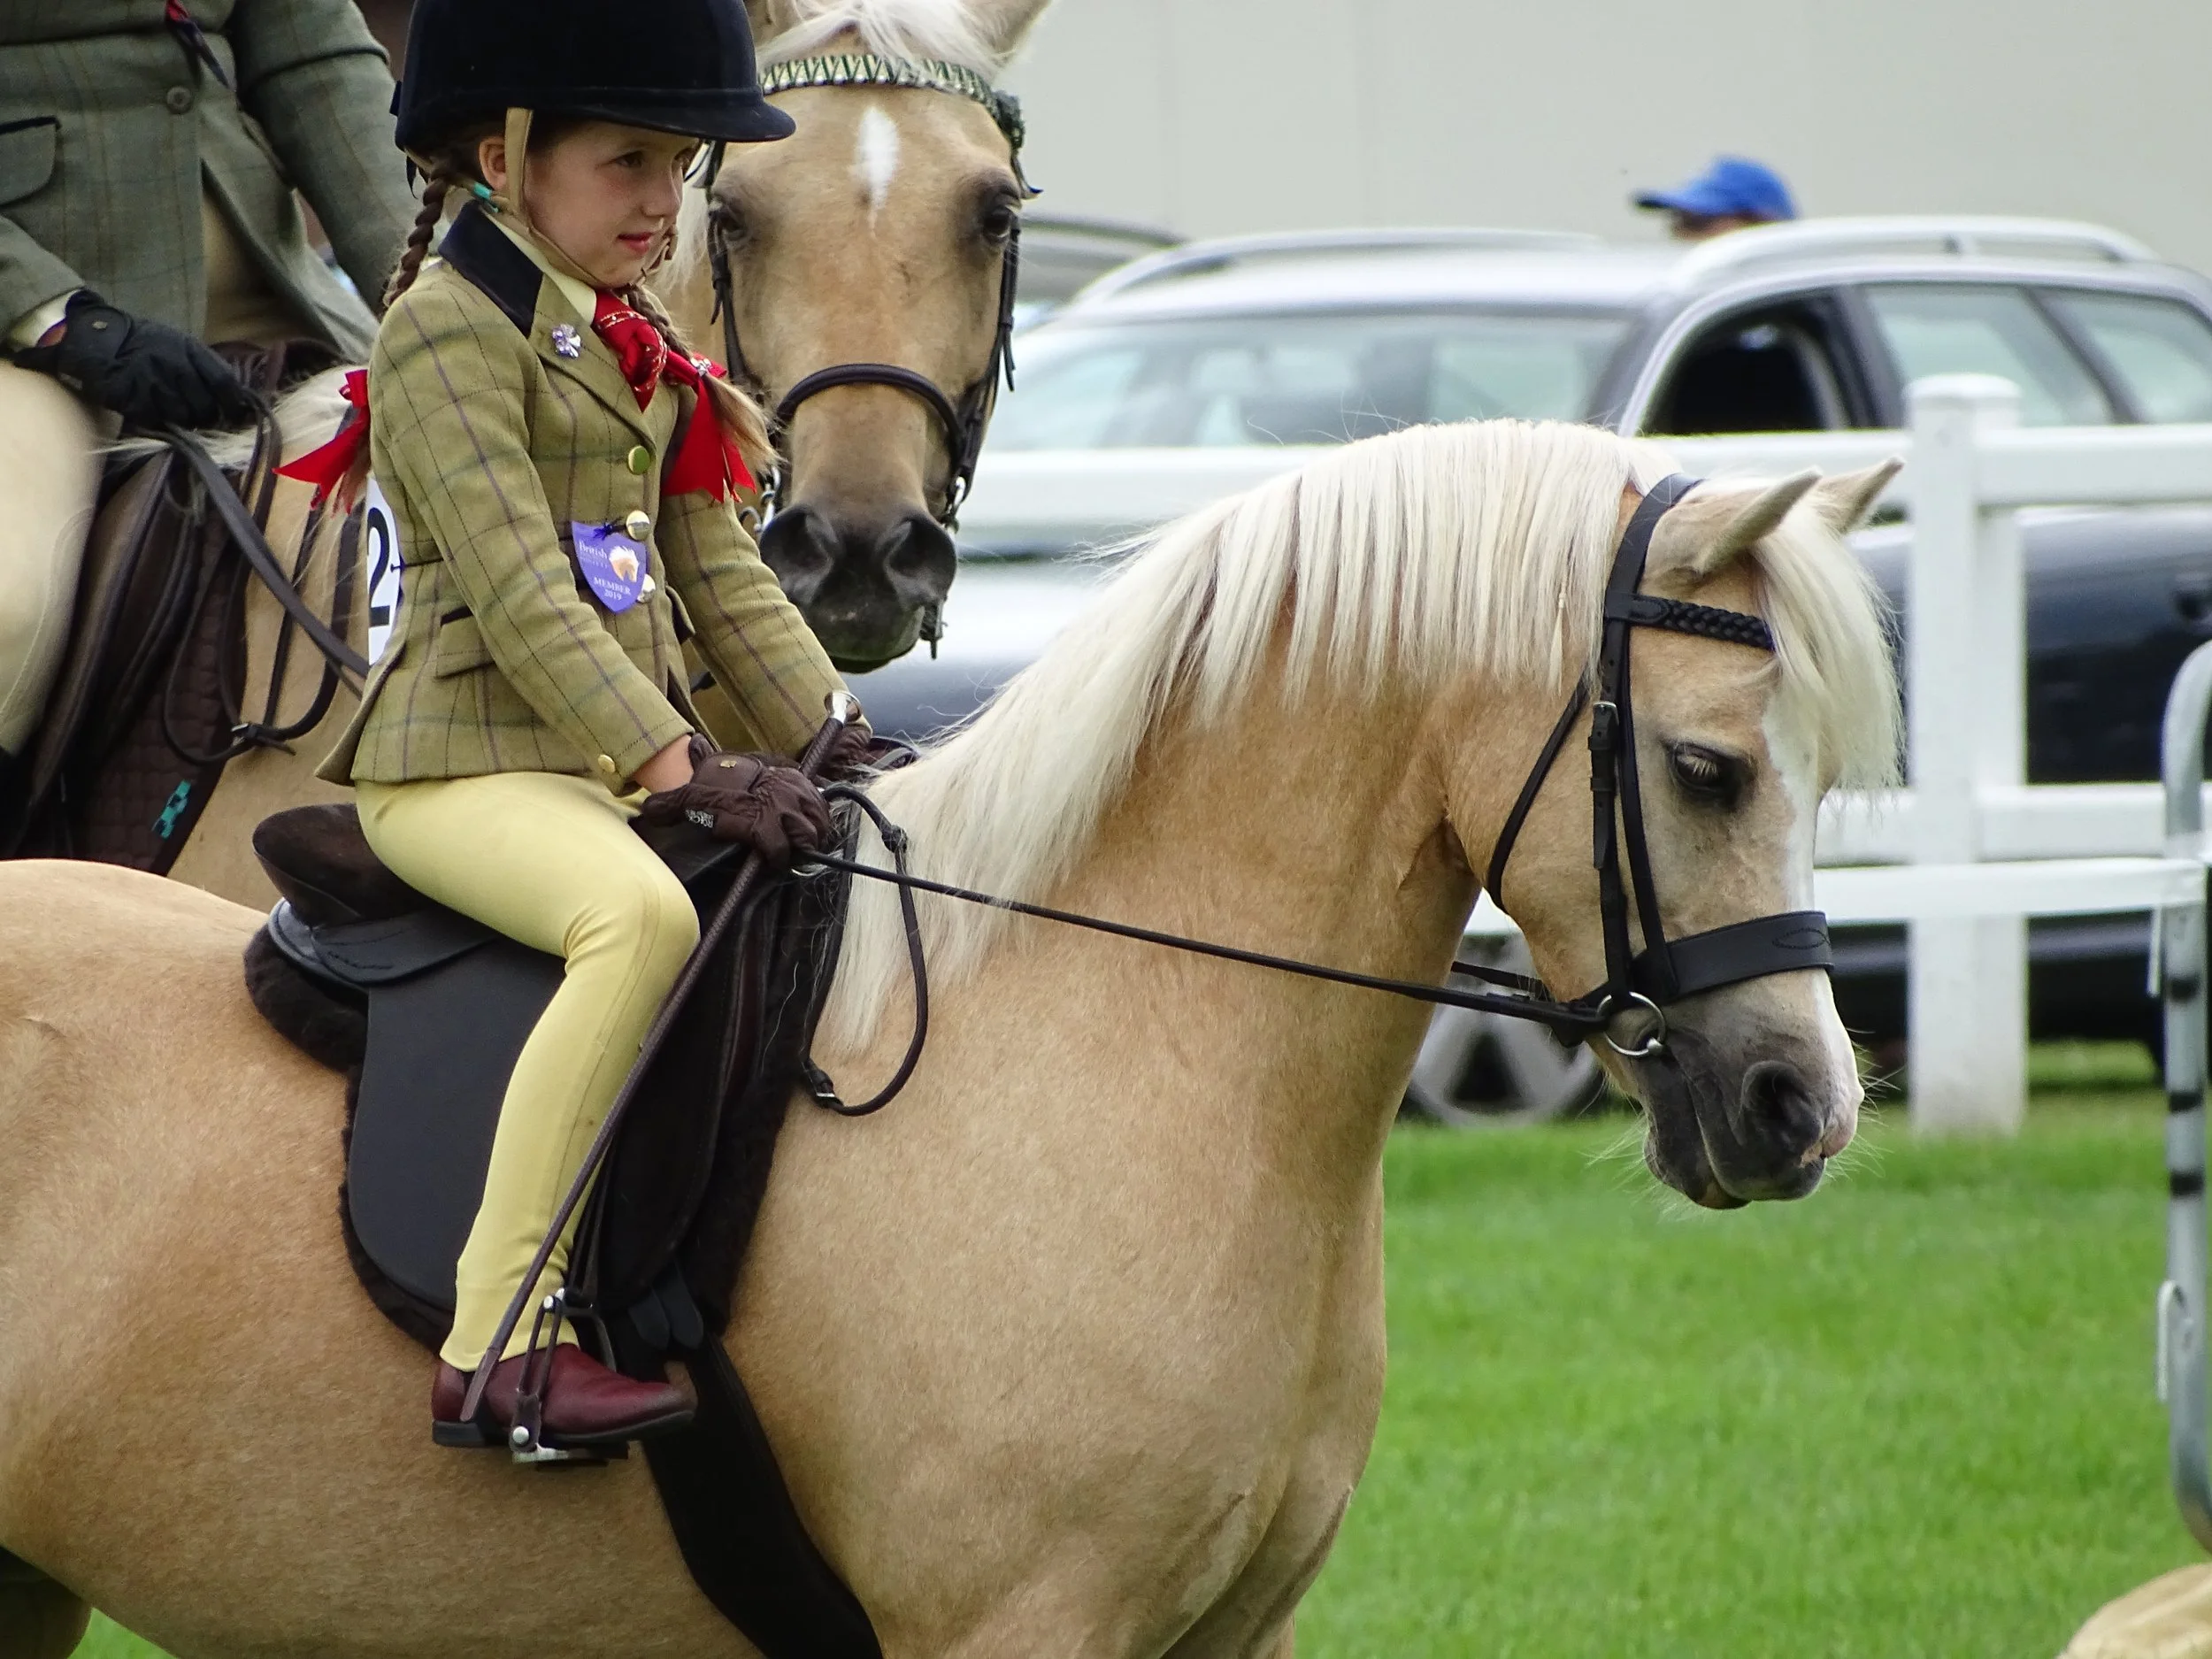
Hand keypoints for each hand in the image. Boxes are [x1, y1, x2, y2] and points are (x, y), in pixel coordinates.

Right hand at [14, 290, 260, 429]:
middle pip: (206, 407)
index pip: (223, 382)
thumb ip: (207, 366)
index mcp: (188, 350)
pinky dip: (162, 424)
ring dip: (187, 423)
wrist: (98, 340)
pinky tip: (158, 414)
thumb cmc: (146, 344)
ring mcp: (152, 384)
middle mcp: (173, 366)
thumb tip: (238, 396)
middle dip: (209, 418)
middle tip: (205, 419)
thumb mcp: (180, 343)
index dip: (235, 403)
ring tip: (180, 416)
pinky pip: (158, 422)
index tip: (239, 416)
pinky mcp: (132, 400)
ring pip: (185, 419)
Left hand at [635, 745, 833, 864]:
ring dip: (811, 837)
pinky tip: (810, 827)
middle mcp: (781, 809)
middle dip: (798, 850)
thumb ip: (673, 805)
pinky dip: (820, 821)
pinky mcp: (812, 792)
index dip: (777, 861)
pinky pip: (825, 813)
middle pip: (805, 842)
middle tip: (787, 853)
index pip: (777, 852)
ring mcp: (799, 799)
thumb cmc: (719, 787)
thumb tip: (647, 811)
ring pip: (818, 829)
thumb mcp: (695, 796)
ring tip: (800, 842)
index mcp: (756, 817)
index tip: (773, 862)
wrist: (744, 764)